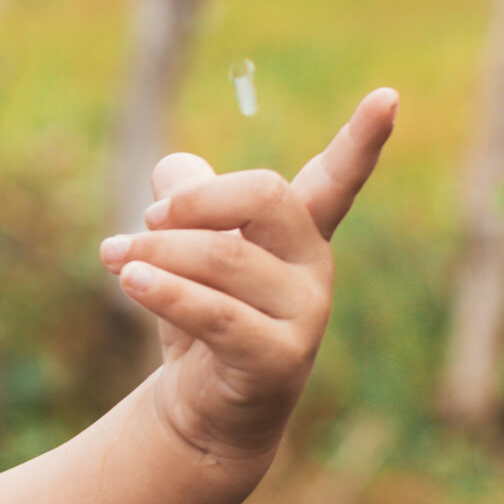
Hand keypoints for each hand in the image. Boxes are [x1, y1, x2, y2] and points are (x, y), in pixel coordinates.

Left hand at [100, 88, 397, 462]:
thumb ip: (184, 196)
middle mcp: (312, 267)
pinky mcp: (278, 359)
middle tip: (148, 216)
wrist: (199, 408)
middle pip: (266, 196)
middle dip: (197, 198)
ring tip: (115, 257)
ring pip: (224, 255)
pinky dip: (164, 290)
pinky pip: (214, 312)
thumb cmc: (199, 312)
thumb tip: (176, 172)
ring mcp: (304, 316)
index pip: (335, 179)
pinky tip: (130, 279)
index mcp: (297, 231)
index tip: (389, 96)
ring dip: (157, 251)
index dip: (361, 140)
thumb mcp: (185, 245)